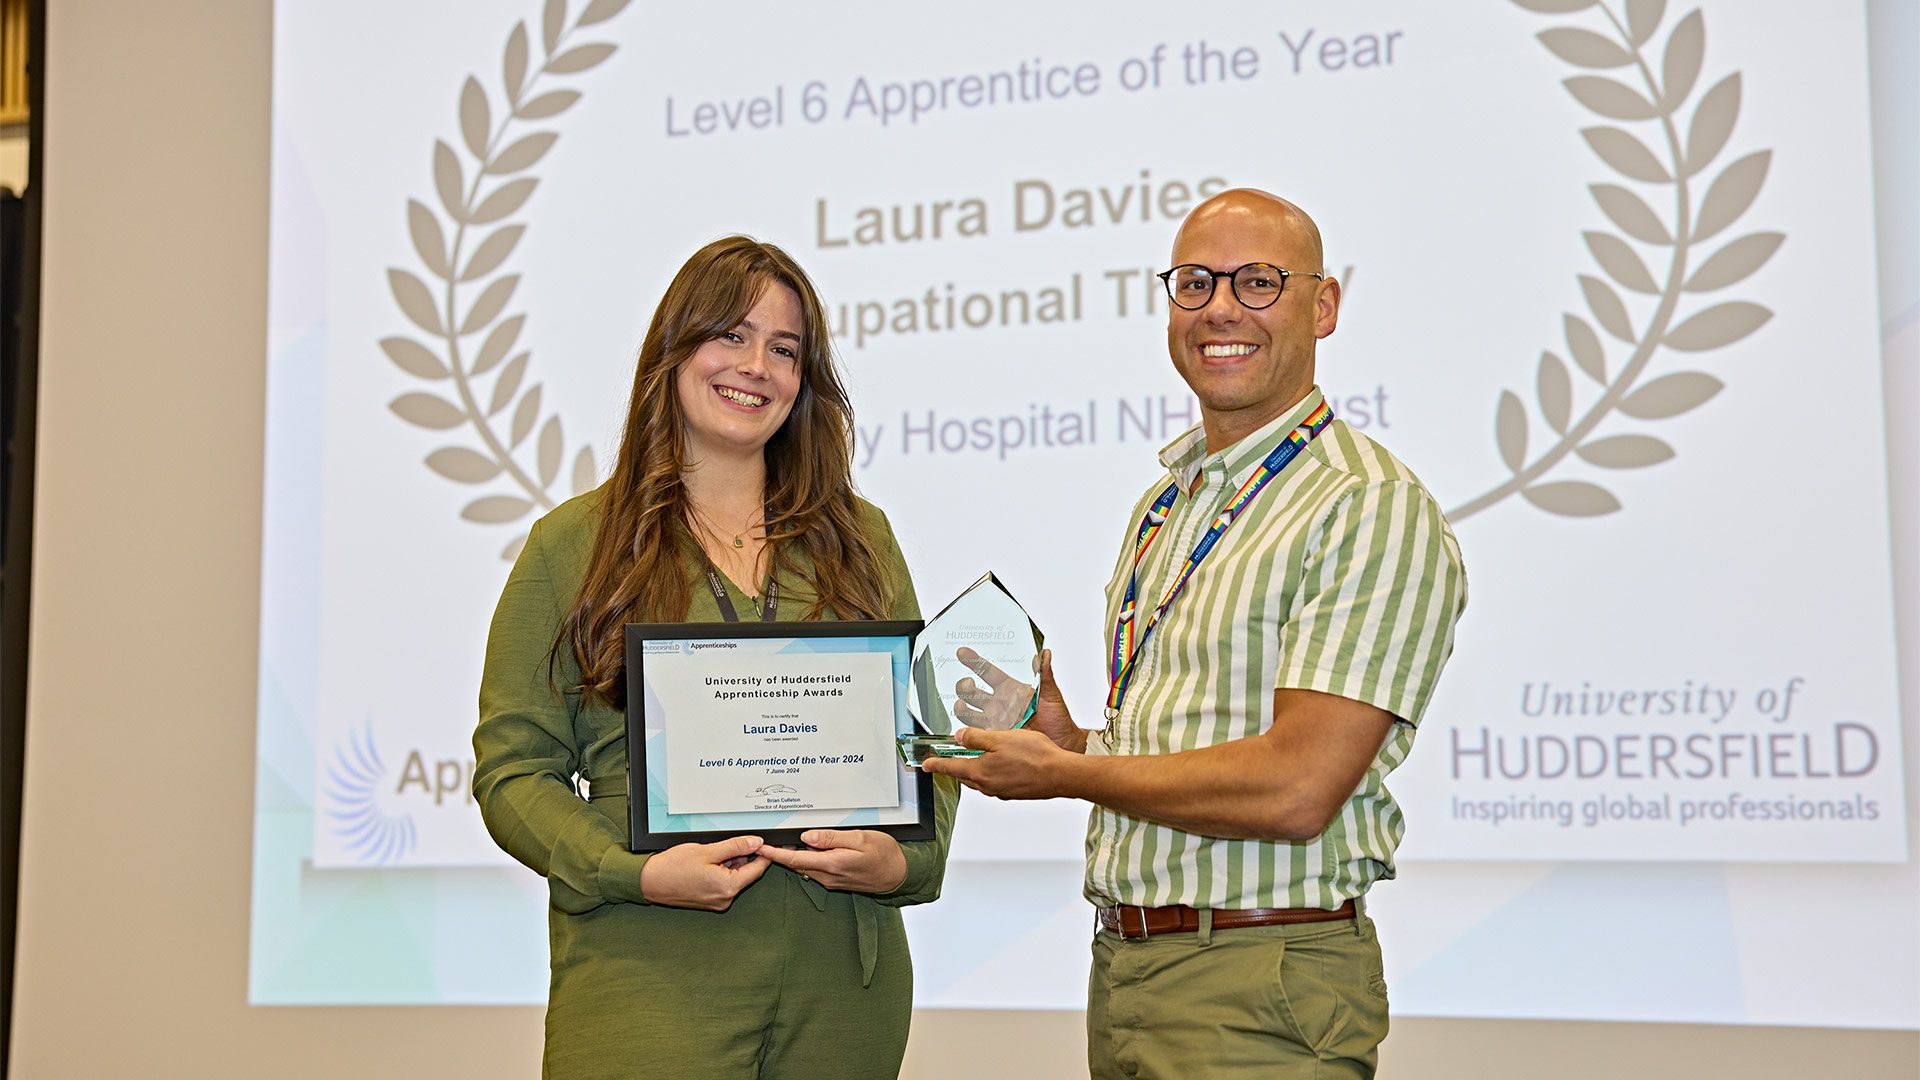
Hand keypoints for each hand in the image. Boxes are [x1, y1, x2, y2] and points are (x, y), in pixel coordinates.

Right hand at [638, 835, 769, 910]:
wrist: (649, 882)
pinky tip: (707, 863)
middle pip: (745, 874)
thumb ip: (735, 846)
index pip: (757, 869)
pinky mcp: (709, 901)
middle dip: (741, 857)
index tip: (763, 842)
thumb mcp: (708, 850)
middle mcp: (725, 899)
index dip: (762, 853)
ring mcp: (717, 902)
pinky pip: (723, 884)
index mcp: (728, 887)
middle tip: (729, 843)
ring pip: (733, 878)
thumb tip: (755, 843)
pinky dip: (720, 872)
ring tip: (711, 854)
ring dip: (729, 864)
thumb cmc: (673, 867)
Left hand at [755, 829, 908, 892]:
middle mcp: (829, 876)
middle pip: (796, 864)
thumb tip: (806, 838)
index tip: (760, 848)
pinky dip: (807, 860)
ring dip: (793, 857)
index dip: (774, 854)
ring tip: (782, 843)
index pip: (795, 860)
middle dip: (779, 854)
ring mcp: (832, 880)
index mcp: (832, 864)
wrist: (899, 873)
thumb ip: (831, 838)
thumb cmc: (884, 854)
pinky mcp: (836, 881)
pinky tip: (808, 849)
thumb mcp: (859, 838)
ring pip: (805, 867)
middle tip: (765, 841)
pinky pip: (816, 870)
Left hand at [919, 725, 1074, 799]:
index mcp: (980, 772)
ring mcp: (1001, 791)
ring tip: (973, 758)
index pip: (951, 768)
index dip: (936, 764)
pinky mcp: (1014, 792)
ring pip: (979, 780)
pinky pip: (993, 783)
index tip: (925, 765)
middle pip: (963, 775)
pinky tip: (998, 764)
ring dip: (972, 770)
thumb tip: (960, 737)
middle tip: (947, 759)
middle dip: (954, 767)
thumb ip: (977, 738)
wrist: (1060, 775)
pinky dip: (989, 773)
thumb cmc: (1035, 756)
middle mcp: (988, 785)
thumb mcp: (1000, 739)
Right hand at [954, 648, 1082, 750]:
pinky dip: (966, 731)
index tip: (962, 652)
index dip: (974, 661)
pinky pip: (975, 733)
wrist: (1062, 743)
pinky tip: (963, 729)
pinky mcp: (994, 737)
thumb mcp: (1051, 694)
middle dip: (965, 686)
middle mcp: (998, 703)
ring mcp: (994, 720)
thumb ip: (1045, 674)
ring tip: (961, 704)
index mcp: (1010, 689)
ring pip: (969, 711)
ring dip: (962, 707)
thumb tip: (1045, 653)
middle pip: (973, 691)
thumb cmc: (1058, 718)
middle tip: (968, 684)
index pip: (988, 672)